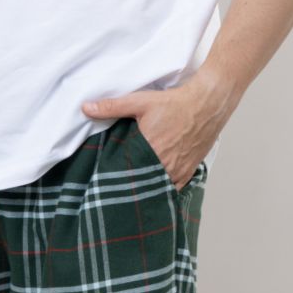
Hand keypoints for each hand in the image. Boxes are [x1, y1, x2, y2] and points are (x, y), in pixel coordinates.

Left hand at [81, 65, 240, 188]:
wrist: (207, 104)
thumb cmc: (175, 103)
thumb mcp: (140, 101)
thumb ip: (111, 106)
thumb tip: (85, 108)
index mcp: (149, 150)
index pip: (125, 172)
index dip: (115, 177)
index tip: (105, 180)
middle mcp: (164, 165)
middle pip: (141, 182)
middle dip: (130, 184)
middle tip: (116, 188)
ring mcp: (178, 171)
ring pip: (157, 188)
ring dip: (146, 188)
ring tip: (132, 190)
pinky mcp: (189, 171)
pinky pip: (174, 189)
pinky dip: (164, 190)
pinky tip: (153, 189)